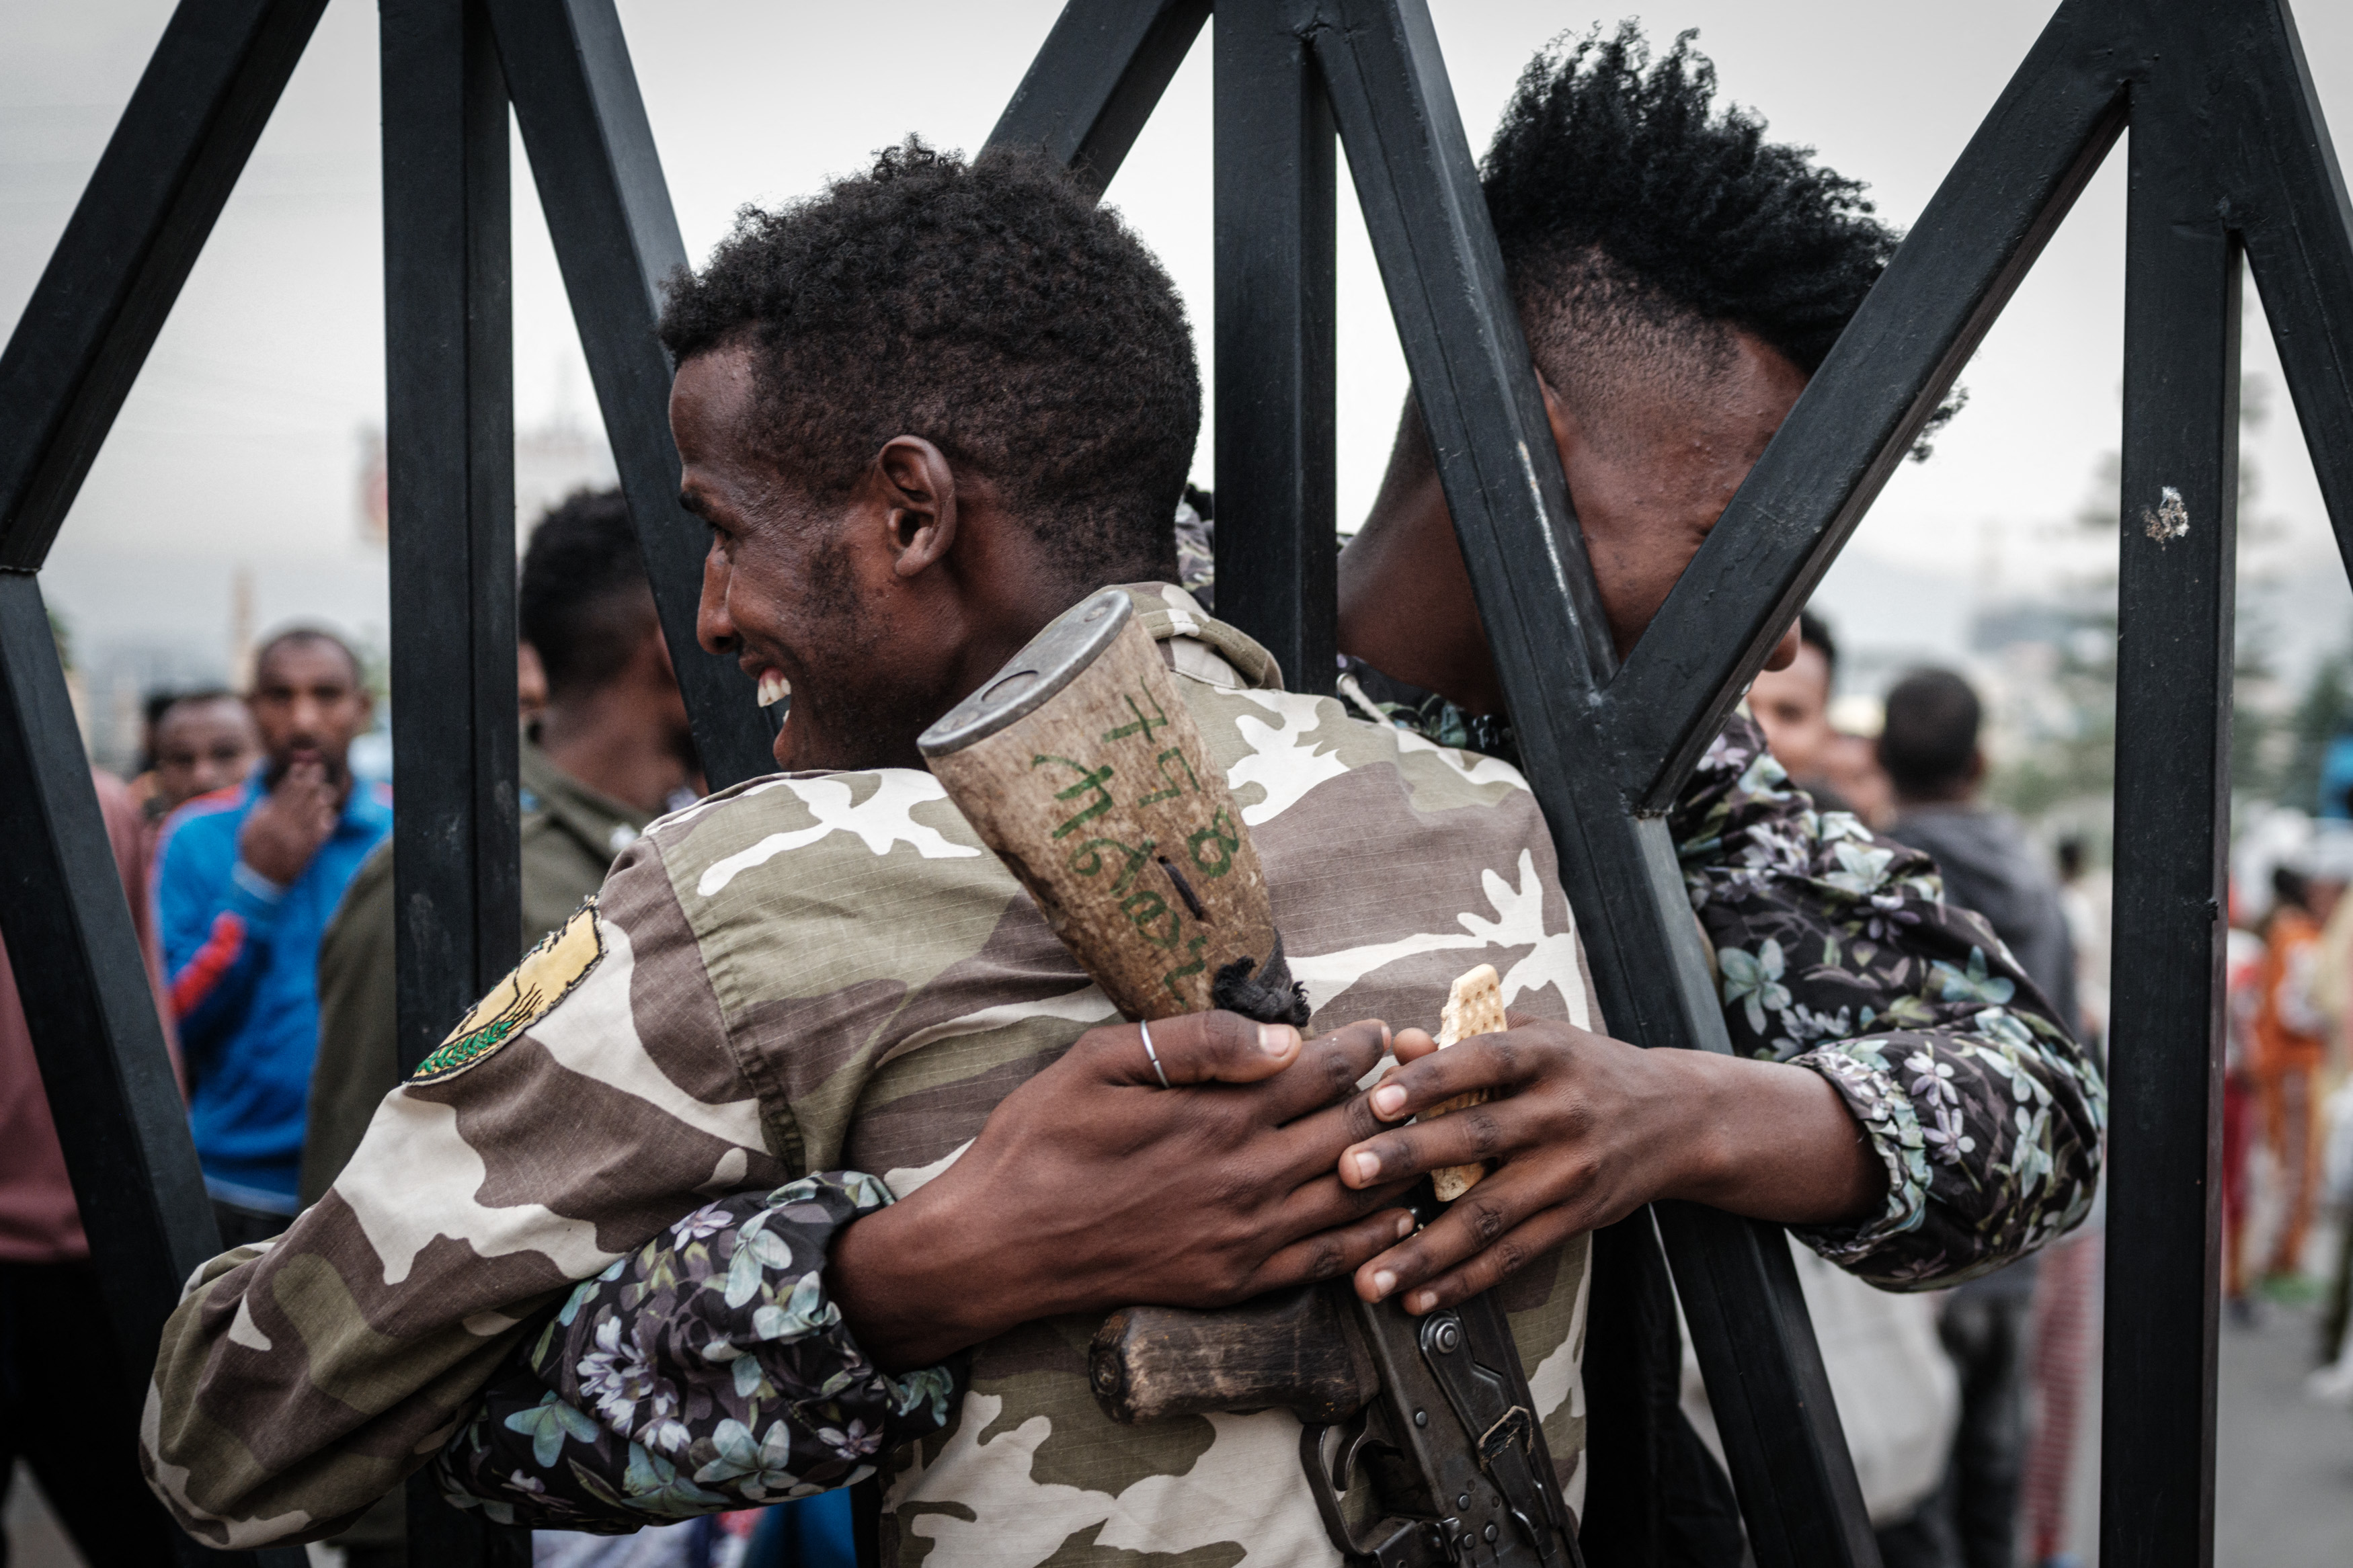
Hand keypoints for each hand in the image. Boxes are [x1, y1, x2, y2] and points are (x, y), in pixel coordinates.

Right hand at [237, 761, 338, 886]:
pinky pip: (318, 835)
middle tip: (318, 770)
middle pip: (298, 801)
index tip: (300, 767)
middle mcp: (280, 828)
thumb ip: (258, 813)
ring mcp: (294, 840)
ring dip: (318, 801)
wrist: (259, 881)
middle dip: (308, 783)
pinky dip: (324, 824)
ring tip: (326, 790)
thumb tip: (266, 797)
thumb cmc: (253, 853)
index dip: (292, 780)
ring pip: (310, 815)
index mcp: (266, 821)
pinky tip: (329, 815)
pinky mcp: (306, 852)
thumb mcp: (248, 831)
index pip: (281, 794)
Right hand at [829, 1011, 1414, 1369]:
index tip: (1381, 1031)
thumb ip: (1197, 1043)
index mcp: (1216, 1115)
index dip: (1361, 1048)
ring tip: (1424, 1138)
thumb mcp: (1101, 1061)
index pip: (1319, 1073)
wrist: (998, 1246)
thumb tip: (1282, 1037)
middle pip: (1353, 1131)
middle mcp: (1244, 1176)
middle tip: (1422, 1076)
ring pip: (1353, 1196)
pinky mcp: (1235, 1280)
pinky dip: (1372, 1239)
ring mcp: (1244, 1236)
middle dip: (1396, 1098)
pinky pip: (1326, 1261)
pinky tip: (1396, 1220)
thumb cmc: (1040, 1142)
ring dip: (1398, 1165)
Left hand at [1338, 1014, 1884, 1314]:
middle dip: (1410, 1158)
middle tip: (1348, 1175)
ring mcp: (1571, 1172)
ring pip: (1492, 1215)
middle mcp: (1563, 1113)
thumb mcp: (1537, 1038)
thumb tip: (1395, 1043)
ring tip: (1371, 1274)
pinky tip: (1419, 1298)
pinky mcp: (1576, 1219)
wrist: (1676, 1118)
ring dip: (1426, 1249)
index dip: (1433, 1079)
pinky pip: (1514, 1257)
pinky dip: (1463, 1282)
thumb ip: (1465, 1038)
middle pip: (1480, 1137)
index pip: (1486, 1061)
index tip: (1379, 1099)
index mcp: (1548, 1056)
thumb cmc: (1584, 1069)